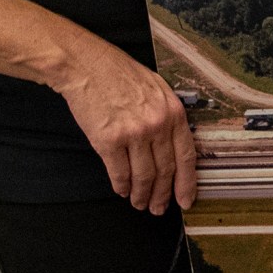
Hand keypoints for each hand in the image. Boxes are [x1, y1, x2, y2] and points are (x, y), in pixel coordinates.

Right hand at [54, 38, 197, 213]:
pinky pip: (119, 173)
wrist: (86, 65)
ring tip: (139, 203)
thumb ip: (168, 116)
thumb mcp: (157, 88)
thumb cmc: (119, 73)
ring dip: (141, 195)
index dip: (186, 183)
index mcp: (172, 112)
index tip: (185, 199)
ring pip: (143, 177)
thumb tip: (173, 146)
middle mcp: (156, 124)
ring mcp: (133, 134)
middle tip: (158, 208)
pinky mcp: (108, 141)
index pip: (186, 156)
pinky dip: (122, 186)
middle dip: (162, 195)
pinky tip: (122, 190)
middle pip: (165, 171)